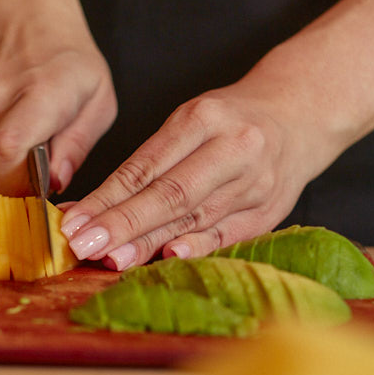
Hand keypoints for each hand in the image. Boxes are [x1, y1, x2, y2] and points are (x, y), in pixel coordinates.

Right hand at [0, 0, 116, 195]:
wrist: (21, 16)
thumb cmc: (69, 60)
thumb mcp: (98, 101)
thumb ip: (77, 146)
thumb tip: (55, 185)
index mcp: (39, 94)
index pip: (7, 149)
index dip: (19, 186)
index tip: (42, 194)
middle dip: (19, 190)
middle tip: (42, 179)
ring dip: (9, 169)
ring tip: (31, 141)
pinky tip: (13, 128)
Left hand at [59, 87, 332, 269]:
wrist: (301, 115)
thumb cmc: (230, 122)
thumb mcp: (190, 122)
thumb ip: (149, 164)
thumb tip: (93, 210)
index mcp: (203, 119)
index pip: (146, 166)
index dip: (106, 198)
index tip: (72, 222)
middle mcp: (232, 149)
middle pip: (169, 193)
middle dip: (121, 223)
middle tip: (83, 246)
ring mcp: (255, 183)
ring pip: (194, 217)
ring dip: (149, 242)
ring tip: (111, 259)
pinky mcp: (269, 212)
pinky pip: (227, 234)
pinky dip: (197, 248)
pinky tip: (167, 258)